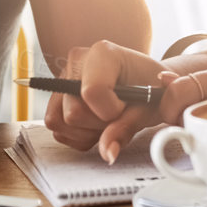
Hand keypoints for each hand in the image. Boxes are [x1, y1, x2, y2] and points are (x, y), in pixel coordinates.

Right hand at [44, 40, 192, 161]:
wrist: (147, 83)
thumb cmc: (150, 89)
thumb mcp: (148, 107)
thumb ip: (126, 128)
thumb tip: (108, 153)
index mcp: (102, 53)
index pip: (92, 92)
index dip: (111, 111)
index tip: (126, 106)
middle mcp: (76, 62)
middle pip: (73, 112)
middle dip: (100, 124)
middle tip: (120, 114)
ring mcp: (62, 80)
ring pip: (60, 123)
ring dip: (88, 132)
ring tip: (108, 119)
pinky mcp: (56, 99)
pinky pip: (58, 131)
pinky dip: (79, 136)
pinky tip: (97, 124)